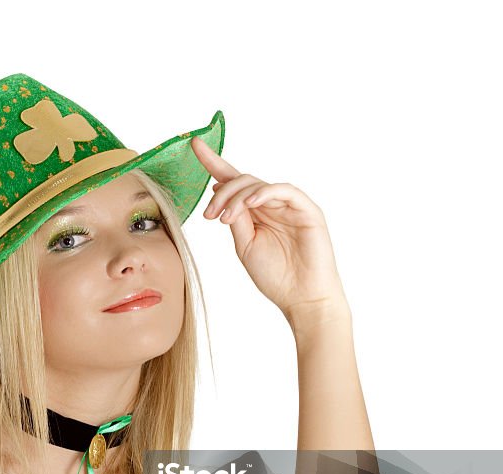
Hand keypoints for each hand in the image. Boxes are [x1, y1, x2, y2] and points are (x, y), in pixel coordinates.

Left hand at [190, 137, 349, 329]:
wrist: (303, 298)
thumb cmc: (276, 276)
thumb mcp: (245, 245)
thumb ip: (235, 219)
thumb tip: (220, 193)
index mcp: (256, 213)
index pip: (233, 182)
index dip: (214, 163)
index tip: (195, 145)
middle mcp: (272, 205)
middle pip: (242, 180)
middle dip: (221, 193)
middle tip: (209, 215)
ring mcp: (290, 205)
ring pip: (257, 184)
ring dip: (235, 197)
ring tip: (223, 218)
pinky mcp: (307, 210)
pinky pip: (283, 190)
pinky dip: (263, 192)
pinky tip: (249, 204)